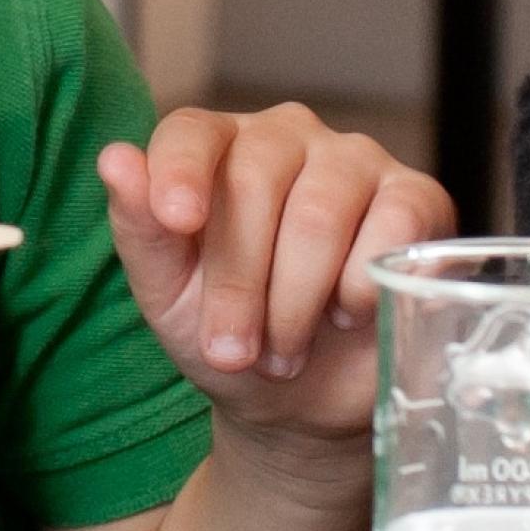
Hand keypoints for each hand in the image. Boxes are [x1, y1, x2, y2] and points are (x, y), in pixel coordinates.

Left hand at [97, 104, 454, 438]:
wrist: (300, 399)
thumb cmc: (226, 333)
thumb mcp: (168, 296)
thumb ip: (140, 229)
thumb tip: (114, 159)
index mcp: (215, 148)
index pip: (192, 132)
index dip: (182, 171)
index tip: (178, 220)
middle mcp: (284, 137)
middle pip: (255, 179)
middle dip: (238, 281)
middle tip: (235, 350)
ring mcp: (353, 160)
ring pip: (320, 210)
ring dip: (296, 299)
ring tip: (284, 348)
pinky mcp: (415, 196)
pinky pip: (394, 224)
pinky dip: (362, 285)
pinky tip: (346, 314)